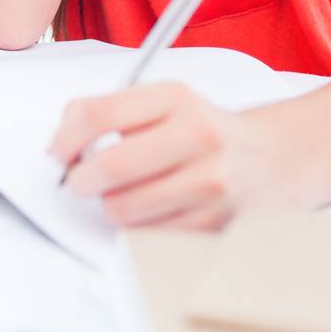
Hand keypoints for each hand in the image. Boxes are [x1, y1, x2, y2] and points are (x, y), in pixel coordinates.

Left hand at [49, 80, 285, 229]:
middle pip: (109, 166)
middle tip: (79, 181)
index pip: (98, 114)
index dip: (65, 138)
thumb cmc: (202, 131)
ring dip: (110, 205)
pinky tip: (152, 208)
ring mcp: (211, 181)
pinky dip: (138, 225)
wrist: (273, 159)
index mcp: (175, 98)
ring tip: (123, 193)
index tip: (58, 153)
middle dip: (80, 180)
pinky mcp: (215, 221)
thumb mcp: (163, 103)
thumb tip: (60, 145)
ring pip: (123, 207)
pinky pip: (148, 233)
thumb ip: (109, 112)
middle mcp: (198, 135)